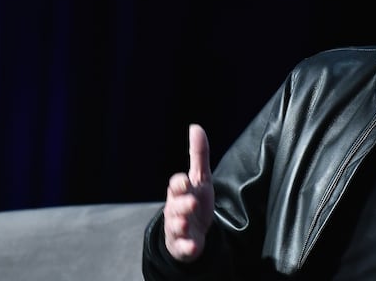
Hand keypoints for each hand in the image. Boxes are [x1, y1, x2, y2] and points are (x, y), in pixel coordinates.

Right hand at [163, 123, 214, 261]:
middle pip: (175, 206)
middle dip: (182, 204)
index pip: (176, 185)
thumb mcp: (200, 178)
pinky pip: (183, 247)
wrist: (192, 231)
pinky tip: (193, 246)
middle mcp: (176, 209)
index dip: (179, 183)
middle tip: (192, 203)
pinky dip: (187, 247)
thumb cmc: (194, 200)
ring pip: (175, 226)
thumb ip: (198, 154)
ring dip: (180, 224)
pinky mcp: (183, 246)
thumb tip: (196, 127)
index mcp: (180, 192)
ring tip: (186, 223)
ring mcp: (178, 228)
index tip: (184, 181)